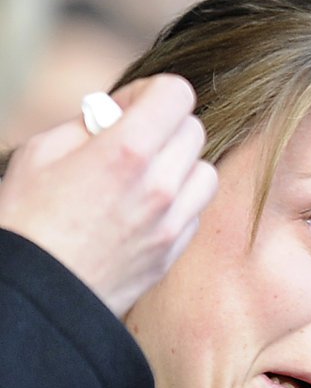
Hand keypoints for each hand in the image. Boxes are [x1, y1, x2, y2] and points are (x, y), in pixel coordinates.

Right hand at [0, 74, 217, 316]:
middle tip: (133, 140)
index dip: (152, 92)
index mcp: (127, 151)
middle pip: (194, 130)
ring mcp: (171, 225)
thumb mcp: (41, 152)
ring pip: (206, 173)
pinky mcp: (171, 254)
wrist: (38, 295)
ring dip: (181, 165)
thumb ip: (87, 125)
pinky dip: (179, 203)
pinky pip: (195, 214)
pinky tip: (146, 208)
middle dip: (165, 126)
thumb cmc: (28, 222)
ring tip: (147, 175)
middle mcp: (160, 187)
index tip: (129, 108)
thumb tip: (114, 116)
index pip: (177, 95)